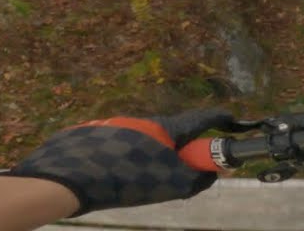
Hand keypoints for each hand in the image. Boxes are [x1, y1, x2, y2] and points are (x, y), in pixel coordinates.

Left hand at [0, 108, 231, 215]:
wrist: (68, 177)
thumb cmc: (128, 179)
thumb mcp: (172, 185)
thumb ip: (198, 178)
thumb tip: (211, 173)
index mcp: (167, 128)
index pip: (203, 118)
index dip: (222, 121)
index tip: (234, 124)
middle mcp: (144, 121)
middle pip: (174, 132)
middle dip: (181, 149)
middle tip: (179, 171)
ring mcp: (117, 125)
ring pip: (145, 139)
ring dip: (151, 155)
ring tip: (140, 180)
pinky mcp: (94, 135)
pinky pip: (120, 146)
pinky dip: (126, 159)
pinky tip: (115, 177)